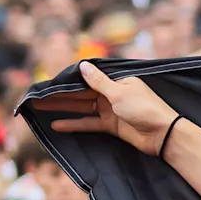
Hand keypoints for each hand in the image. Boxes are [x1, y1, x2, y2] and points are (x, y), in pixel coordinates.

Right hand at [48, 60, 178, 156]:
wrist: (163, 135)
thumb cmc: (145, 109)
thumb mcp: (119, 92)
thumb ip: (98, 82)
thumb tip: (82, 64)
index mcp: (116, 80)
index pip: (87, 78)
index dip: (67, 81)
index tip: (48, 82)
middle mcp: (112, 92)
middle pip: (81, 92)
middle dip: (60, 94)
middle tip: (37, 96)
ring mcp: (111, 109)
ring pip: (82, 106)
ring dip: (63, 107)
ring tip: (40, 107)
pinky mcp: (111, 125)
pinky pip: (89, 122)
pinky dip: (74, 124)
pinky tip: (57, 124)